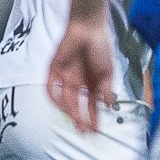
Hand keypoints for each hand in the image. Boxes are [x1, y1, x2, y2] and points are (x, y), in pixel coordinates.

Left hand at [47, 17, 115, 133]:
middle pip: (77, 106)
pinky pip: (50, 86)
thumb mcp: (108, 72)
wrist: (87, 27)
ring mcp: (65, 76)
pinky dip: (53, 97)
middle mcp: (78, 82)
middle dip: (81, 119)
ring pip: (65, 99)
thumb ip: (107, 90)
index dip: (94, 118)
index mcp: (92, 83)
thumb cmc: (100, 47)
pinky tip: (60, 106)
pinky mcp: (53, 69)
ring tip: (77, 121)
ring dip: (70, 111)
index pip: (91, 105)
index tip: (96, 131)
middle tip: (84, 132)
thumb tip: (109, 106)